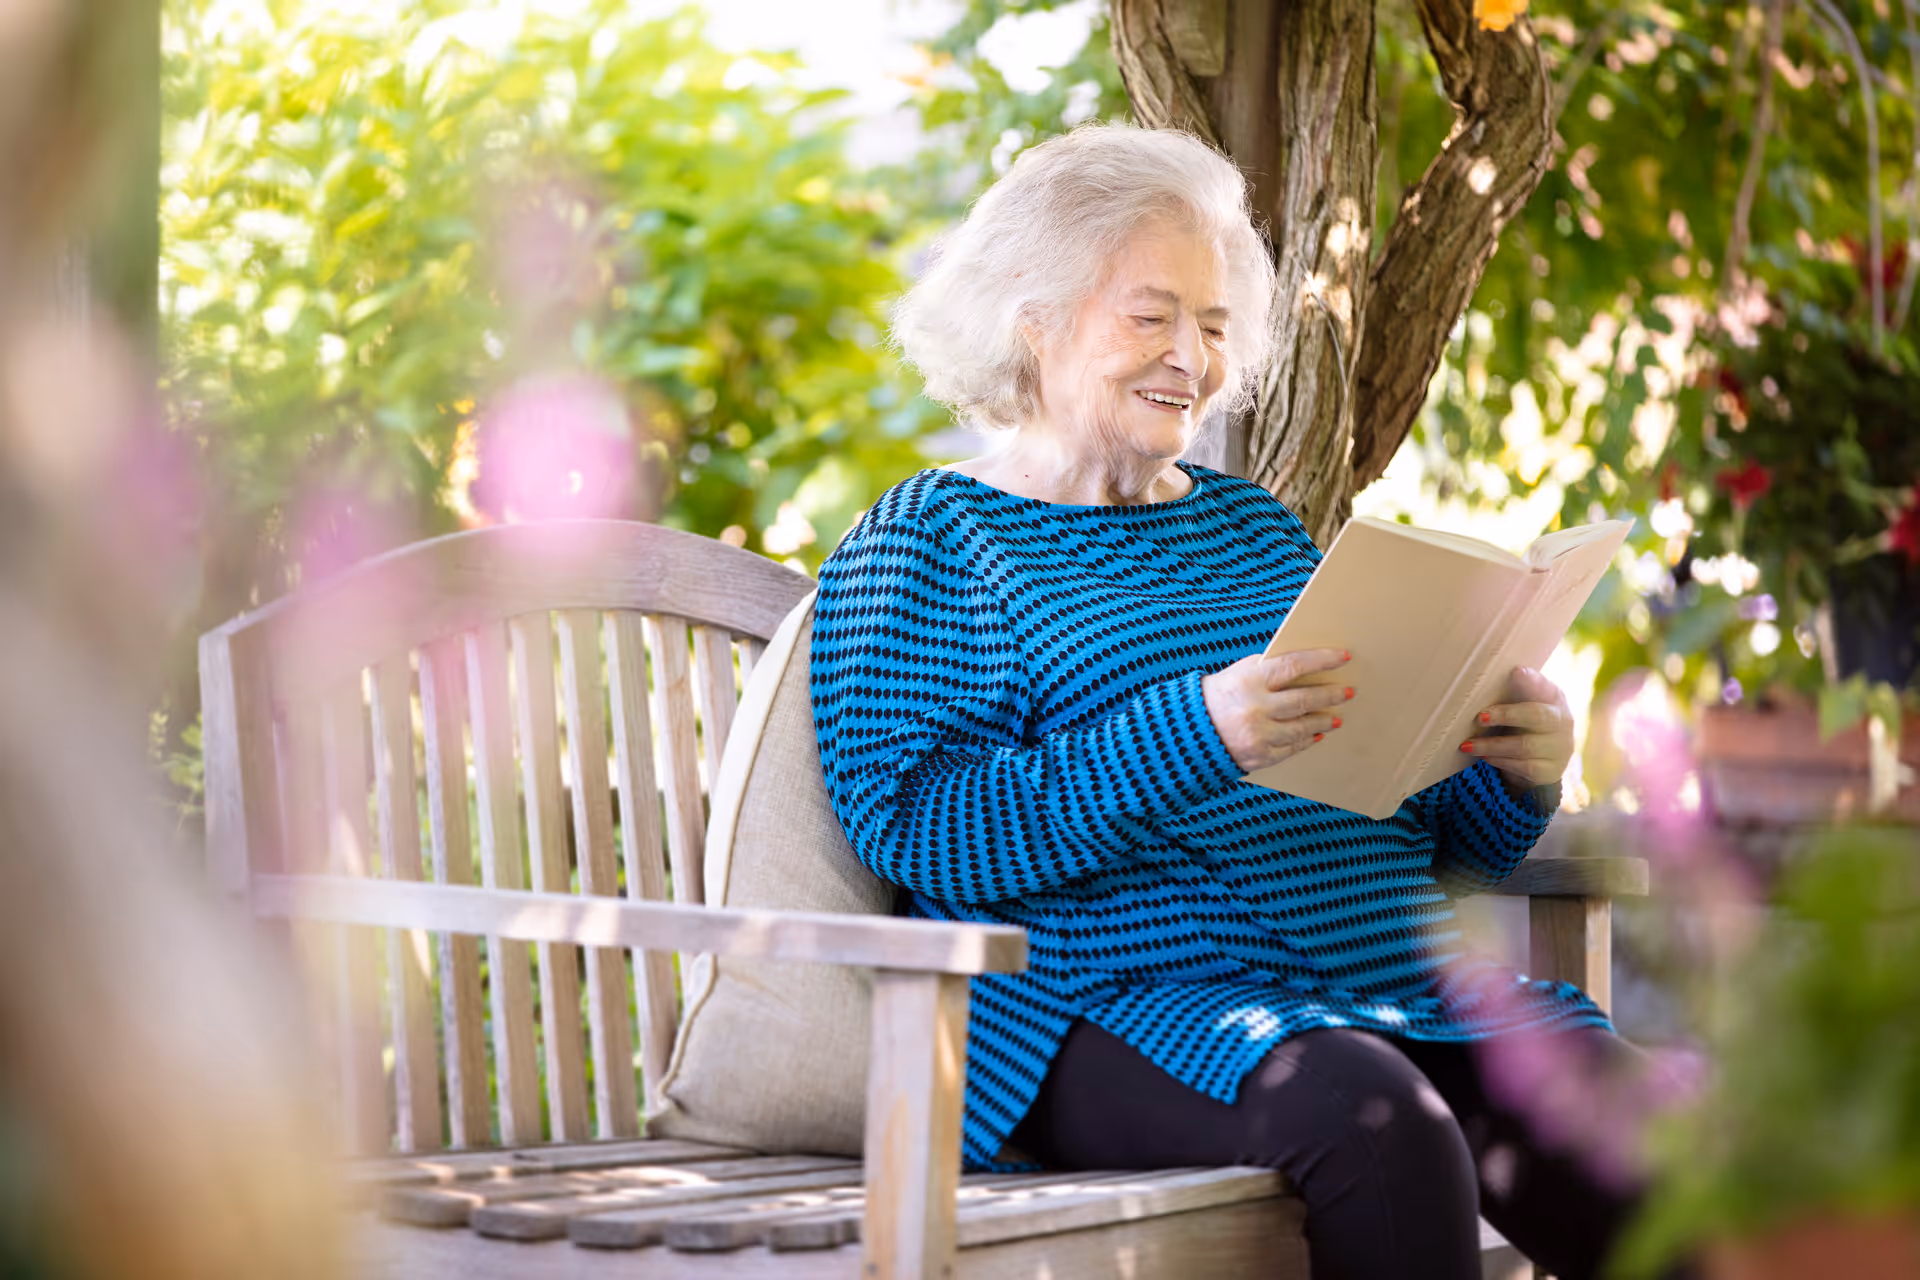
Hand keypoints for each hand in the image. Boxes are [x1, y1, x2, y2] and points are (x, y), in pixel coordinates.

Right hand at [1202, 648, 1352, 773]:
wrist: (1188, 732)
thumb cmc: (1221, 695)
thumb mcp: (1241, 673)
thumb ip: (1271, 669)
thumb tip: (1310, 665)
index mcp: (1251, 679)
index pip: (1295, 665)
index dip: (1323, 660)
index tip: (1343, 657)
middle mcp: (1256, 707)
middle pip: (1305, 699)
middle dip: (1331, 695)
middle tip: (1348, 691)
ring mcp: (1259, 734)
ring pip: (1304, 727)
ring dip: (1324, 720)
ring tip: (1336, 716)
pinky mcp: (1260, 756)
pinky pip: (1293, 747)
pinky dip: (1307, 739)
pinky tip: (1316, 734)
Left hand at [1461, 666, 1573, 791]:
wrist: (1545, 760)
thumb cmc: (1526, 723)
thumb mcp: (1522, 705)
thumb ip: (1510, 693)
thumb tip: (1474, 682)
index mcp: (1553, 698)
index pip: (1545, 687)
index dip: (1532, 680)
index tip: (1516, 671)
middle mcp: (1561, 722)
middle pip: (1537, 716)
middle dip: (1506, 715)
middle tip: (1480, 717)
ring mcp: (1559, 748)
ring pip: (1524, 746)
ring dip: (1492, 745)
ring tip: (1467, 745)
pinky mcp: (1551, 771)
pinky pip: (1524, 766)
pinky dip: (1501, 761)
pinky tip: (1485, 757)